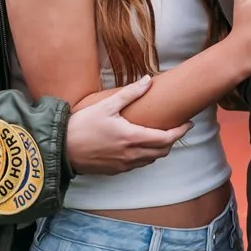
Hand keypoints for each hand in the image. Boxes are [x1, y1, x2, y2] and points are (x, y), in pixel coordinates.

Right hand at [64, 77, 182, 174]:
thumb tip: (148, 80)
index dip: (181, 132)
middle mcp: (131, 155)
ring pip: (151, 160)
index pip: (166, 138)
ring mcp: (124, 165)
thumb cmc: (82, 125)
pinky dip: (145, 156)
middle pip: (162, 151)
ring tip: (159, 135)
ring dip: (159, 149)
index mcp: (132, 137)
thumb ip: (130, 94)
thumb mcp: (106, 106)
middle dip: (172, 140)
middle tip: (175, 128)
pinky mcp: (115, 171)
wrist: (62, 149)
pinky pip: (138, 165)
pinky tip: (140, 146)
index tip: (188, 124)